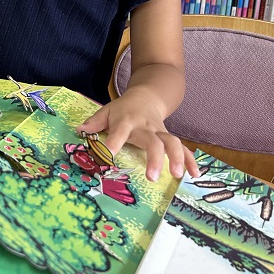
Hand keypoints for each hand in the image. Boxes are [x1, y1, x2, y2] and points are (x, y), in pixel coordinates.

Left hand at [77, 94, 199, 181]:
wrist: (146, 97)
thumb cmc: (123, 109)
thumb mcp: (106, 111)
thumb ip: (93, 123)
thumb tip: (78, 131)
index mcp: (126, 121)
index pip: (118, 133)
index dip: (112, 145)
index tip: (106, 159)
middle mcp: (145, 127)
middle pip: (153, 141)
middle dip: (154, 158)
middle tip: (152, 177)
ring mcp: (160, 132)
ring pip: (172, 143)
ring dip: (176, 158)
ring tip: (176, 176)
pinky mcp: (169, 137)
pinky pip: (183, 148)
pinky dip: (190, 160)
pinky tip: (194, 174)